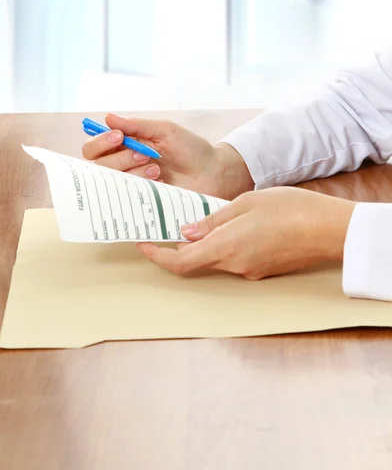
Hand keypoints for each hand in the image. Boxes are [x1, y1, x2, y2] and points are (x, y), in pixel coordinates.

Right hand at [82, 113, 253, 199]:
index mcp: (126, 148)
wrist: (214, 173)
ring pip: (112, 184)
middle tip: (145, 154)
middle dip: (119, 159)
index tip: (118, 137)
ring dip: (132, 172)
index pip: (94, 149)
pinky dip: (141, 188)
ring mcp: (133, 187)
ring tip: (157, 170)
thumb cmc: (192, 149)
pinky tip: (159, 183)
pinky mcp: (144, 203)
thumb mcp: (165, 131)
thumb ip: (136, 126)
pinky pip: (128, 201)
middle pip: (99, 168)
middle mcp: (125, 168)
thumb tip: (108, 117)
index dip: (100, 142)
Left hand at [137, 187, 355, 279]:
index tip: (144, 245)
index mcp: (225, 247)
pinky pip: (236, 258)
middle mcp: (234, 266)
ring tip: (216, 216)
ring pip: (217, 257)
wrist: (330, 229)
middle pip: (197, 260)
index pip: (180, 262)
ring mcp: (250, 271)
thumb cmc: (290, 209)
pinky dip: (228, 245)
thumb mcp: (246, 203)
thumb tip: (186, 233)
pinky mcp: (264, 270)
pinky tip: (241, 225)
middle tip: (176, 222)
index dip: (158, 257)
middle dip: (183, 244)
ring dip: (208, 242)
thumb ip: (213, 220)